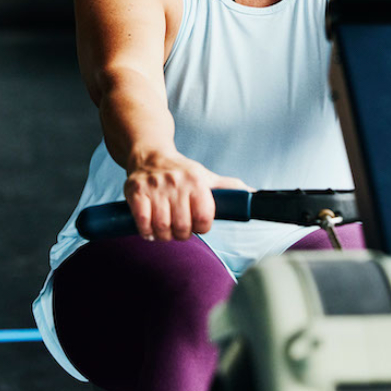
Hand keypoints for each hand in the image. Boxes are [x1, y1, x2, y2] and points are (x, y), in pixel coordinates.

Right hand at [124, 151, 251, 240]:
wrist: (150, 154)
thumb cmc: (182, 171)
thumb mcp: (207, 177)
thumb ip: (230, 187)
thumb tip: (255, 194)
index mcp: (196, 181)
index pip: (204, 218)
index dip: (202, 228)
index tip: (198, 225)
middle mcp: (176, 183)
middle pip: (182, 227)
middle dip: (182, 235)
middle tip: (179, 230)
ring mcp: (154, 187)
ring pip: (162, 228)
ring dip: (163, 236)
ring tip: (164, 230)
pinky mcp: (135, 192)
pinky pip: (142, 221)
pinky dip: (146, 231)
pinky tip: (149, 229)